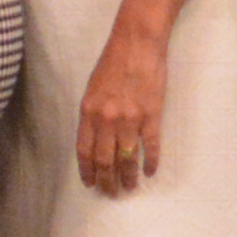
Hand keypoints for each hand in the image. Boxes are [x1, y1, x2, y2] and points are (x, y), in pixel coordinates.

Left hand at [74, 29, 167, 197]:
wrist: (137, 43)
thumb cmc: (113, 62)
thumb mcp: (93, 88)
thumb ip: (93, 114)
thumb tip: (96, 139)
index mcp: (89, 112)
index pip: (84, 150)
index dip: (87, 170)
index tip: (91, 184)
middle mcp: (106, 119)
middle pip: (105, 159)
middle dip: (107, 180)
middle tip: (111, 193)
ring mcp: (130, 118)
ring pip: (127, 158)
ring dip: (128, 177)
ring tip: (130, 187)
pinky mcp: (151, 115)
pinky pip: (150, 146)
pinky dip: (150, 162)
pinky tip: (150, 172)